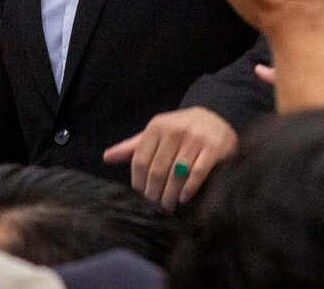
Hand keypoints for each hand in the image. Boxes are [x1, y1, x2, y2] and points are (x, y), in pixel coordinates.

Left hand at [103, 107, 237, 209]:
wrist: (216, 117)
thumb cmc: (181, 129)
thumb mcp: (156, 132)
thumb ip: (133, 146)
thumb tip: (107, 157)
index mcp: (156, 127)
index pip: (140, 161)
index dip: (139, 182)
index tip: (142, 194)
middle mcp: (174, 131)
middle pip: (157, 170)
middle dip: (154, 193)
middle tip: (156, 205)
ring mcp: (194, 139)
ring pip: (176, 175)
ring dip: (170, 195)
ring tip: (168, 205)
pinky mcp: (213, 148)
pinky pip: (197, 173)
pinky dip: (188, 189)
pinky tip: (184, 198)